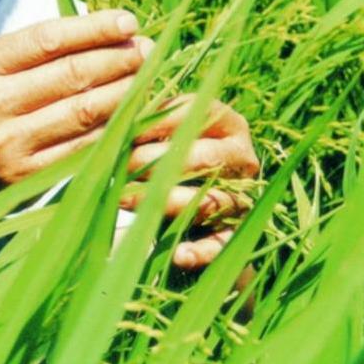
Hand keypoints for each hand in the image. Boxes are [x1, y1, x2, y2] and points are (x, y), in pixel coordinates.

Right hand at [0, 9, 150, 213]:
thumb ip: (32, 51)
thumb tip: (101, 29)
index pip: (47, 39)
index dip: (94, 28)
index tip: (128, 22)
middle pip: (71, 74)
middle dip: (118, 59)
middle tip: (147, 50)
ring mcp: (9, 143)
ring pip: (84, 112)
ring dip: (125, 92)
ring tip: (147, 78)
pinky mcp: (26, 176)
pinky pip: (83, 148)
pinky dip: (113, 129)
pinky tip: (132, 115)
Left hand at [122, 96, 259, 268]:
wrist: (186, 201)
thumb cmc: (163, 152)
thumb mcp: (159, 131)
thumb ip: (146, 118)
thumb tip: (123, 108)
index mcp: (226, 122)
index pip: (194, 115)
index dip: (156, 123)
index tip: (125, 130)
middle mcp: (242, 157)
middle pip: (203, 158)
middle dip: (155, 161)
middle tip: (120, 165)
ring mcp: (243, 195)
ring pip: (209, 200)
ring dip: (165, 201)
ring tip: (124, 199)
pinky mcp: (237, 232)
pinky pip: (222, 243)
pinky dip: (201, 251)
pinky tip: (177, 255)